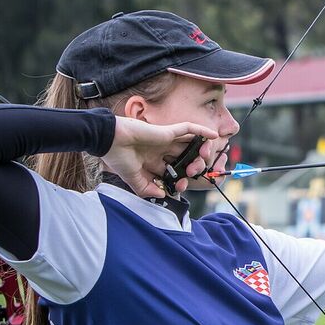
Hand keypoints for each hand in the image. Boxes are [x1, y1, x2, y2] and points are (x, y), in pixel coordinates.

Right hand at [102, 117, 219, 197]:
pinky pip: (189, 129)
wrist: (109, 140)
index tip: (182, 188)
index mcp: (152, 162)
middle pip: (184, 158)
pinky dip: (202, 131)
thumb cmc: (117, 158)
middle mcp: (161, 151)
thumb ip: (146, 189)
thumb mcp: (132, 178)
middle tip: (196, 173)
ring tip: (207, 158)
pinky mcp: (167, 131)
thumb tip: (162, 196)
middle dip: (193, 166)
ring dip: (200, 150)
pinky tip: (214, 135)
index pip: (172, 171)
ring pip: (189, 145)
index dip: (180, 179)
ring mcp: (165, 140)